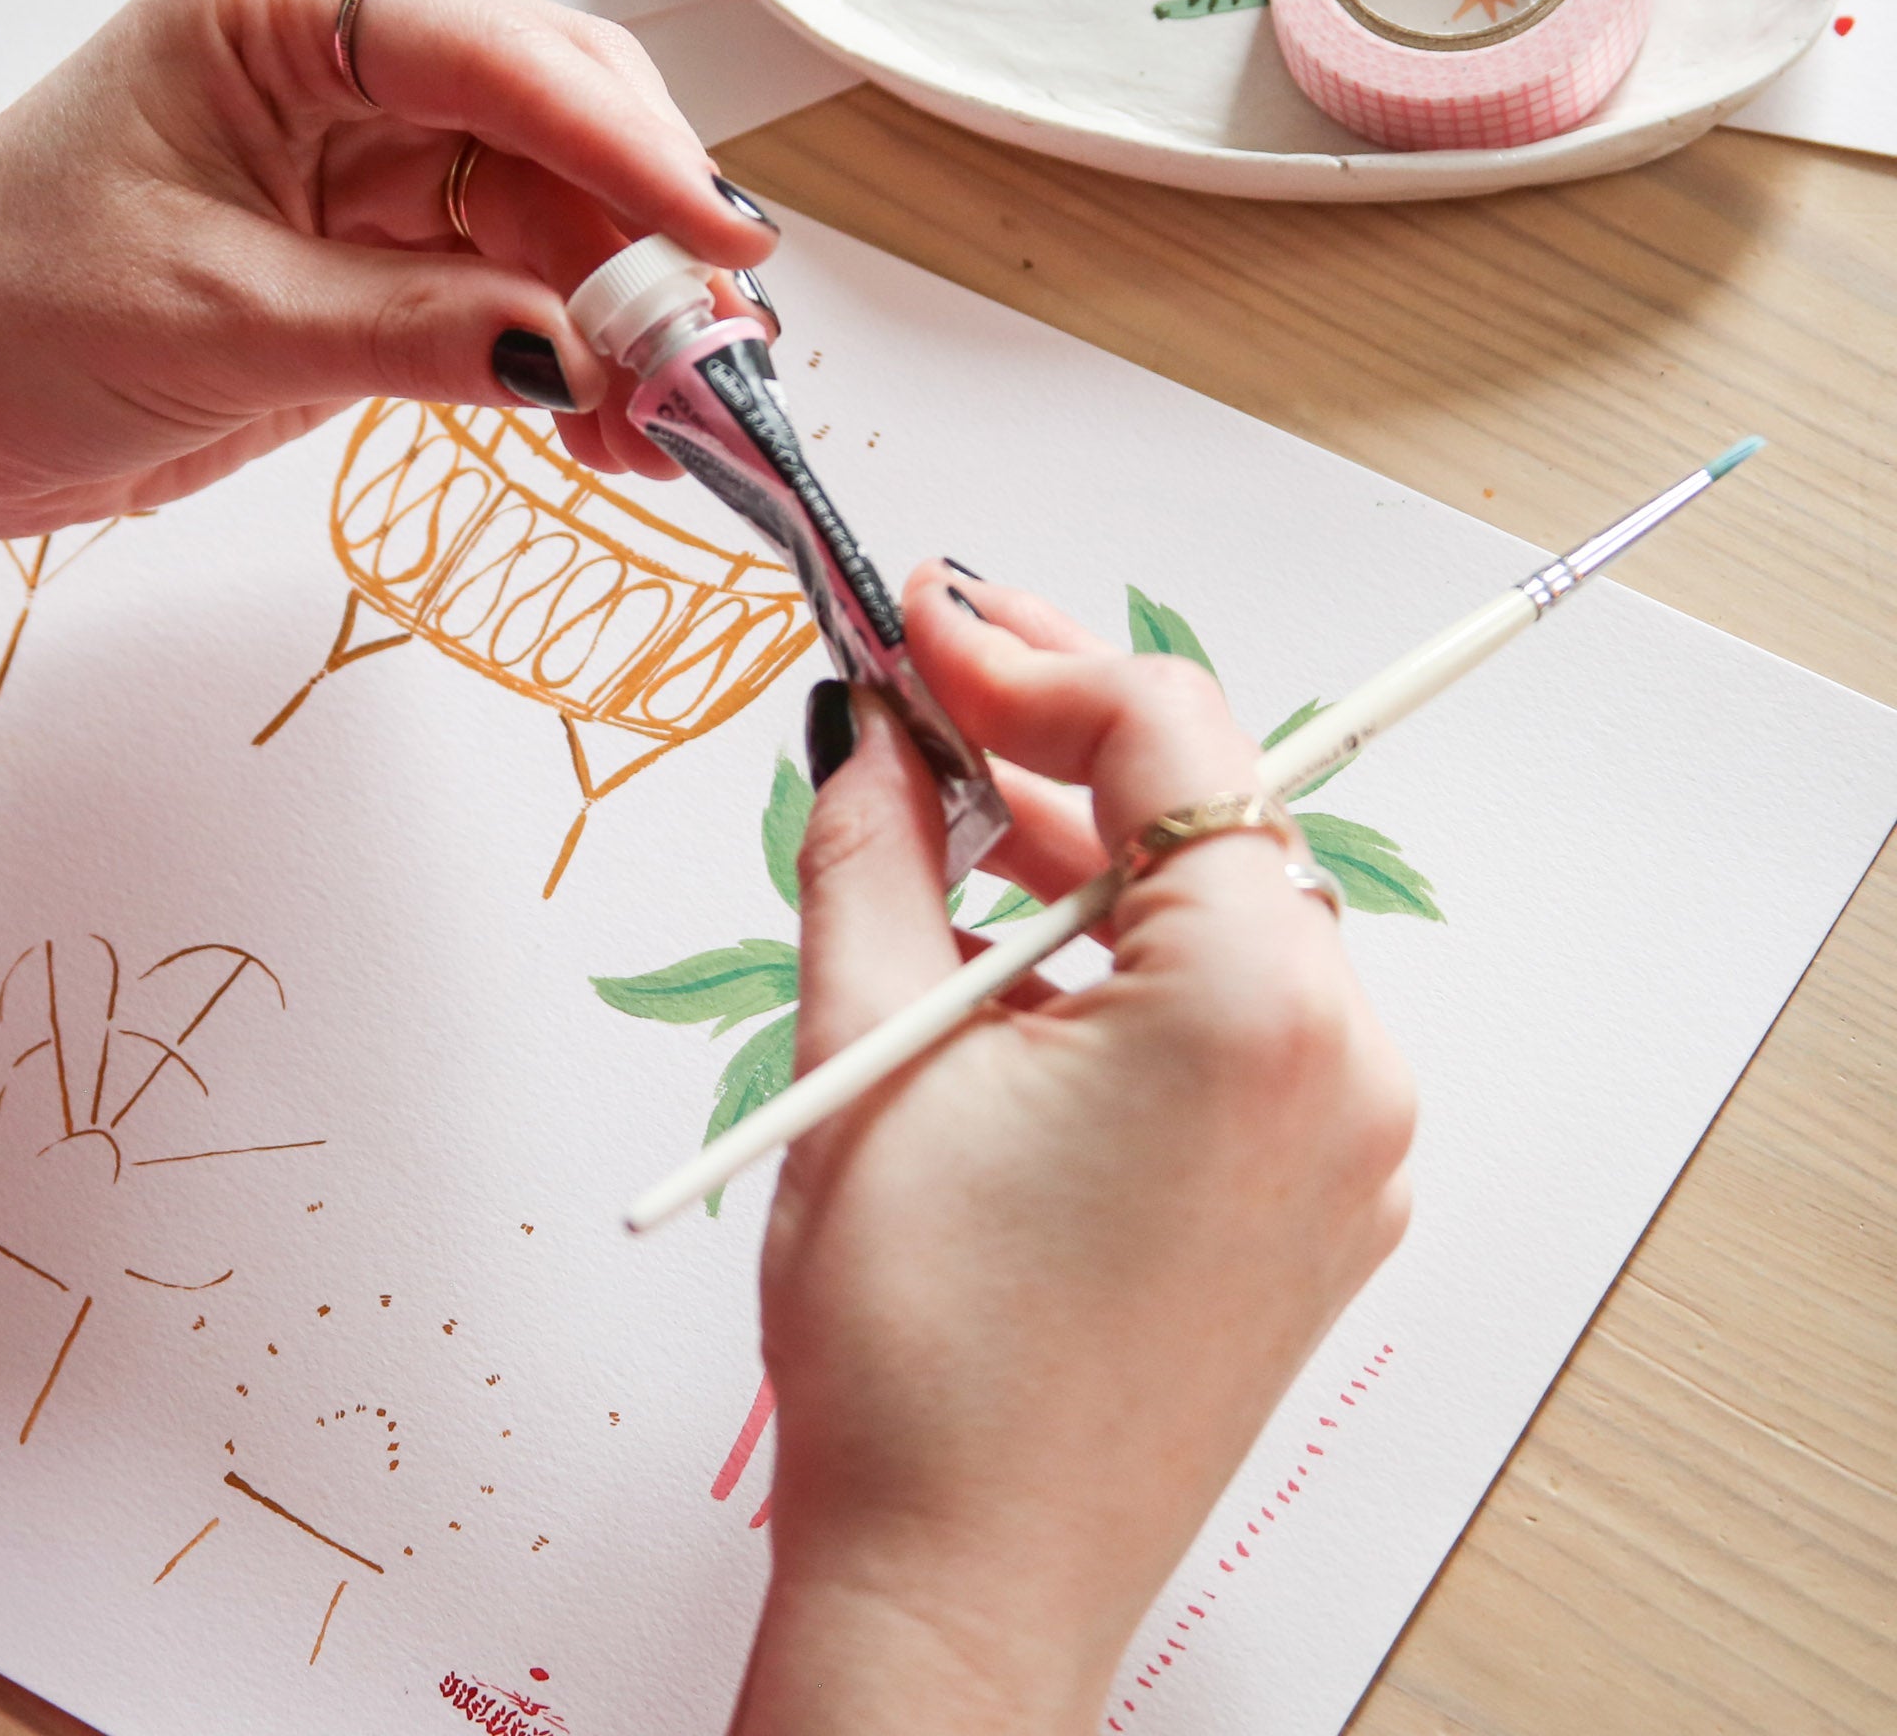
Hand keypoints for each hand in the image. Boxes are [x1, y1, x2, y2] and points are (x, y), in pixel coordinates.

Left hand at [0, 0, 774, 582]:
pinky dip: (564, 355)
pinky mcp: (374, 246)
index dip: (632, 150)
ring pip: (552, 214)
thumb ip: (416, 332)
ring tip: (671, 433)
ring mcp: (366, 153)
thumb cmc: (5, 317)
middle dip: (645, 244)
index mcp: (281, 6)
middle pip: (557, 123)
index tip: (730, 250)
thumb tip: (584, 356)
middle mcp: (343, 54)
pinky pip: (508, 285)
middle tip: (721, 368)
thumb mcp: (221, 322)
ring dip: (620, 320)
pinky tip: (606, 428)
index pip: (500, 55)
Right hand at [734, 566, 1414, 1735]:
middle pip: (1207, 815)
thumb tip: (865, 728)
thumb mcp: (862, 1052)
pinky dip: (1131, 960)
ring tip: (947, 818)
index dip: (1028, 656)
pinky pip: (1239, 1016)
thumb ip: (869, 848)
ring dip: (1086, 852)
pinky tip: (1013, 953)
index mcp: (1252, 1007)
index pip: (1167, 733)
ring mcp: (1351, 1141)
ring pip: (1222, 913)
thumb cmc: (918, 1359)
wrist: (964, 1588)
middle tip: (927, 682)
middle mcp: (1344, 1065)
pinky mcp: (1320, 1196)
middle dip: (1057, 740)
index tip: (923, 625)